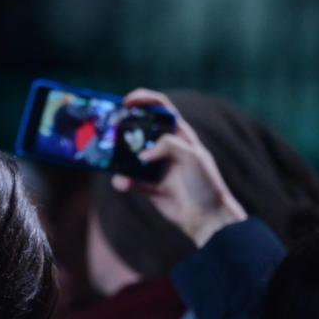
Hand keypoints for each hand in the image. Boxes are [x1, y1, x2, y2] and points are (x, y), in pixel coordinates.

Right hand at [112, 89, 246, 246]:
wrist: (208, 218)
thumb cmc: (206, 184)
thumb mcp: (193, 158)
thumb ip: (169, 146)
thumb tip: (142, 154)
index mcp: (180, 135)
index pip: (161, 108)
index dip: (144, 100)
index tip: (127, 102)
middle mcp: (167, 148)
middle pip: (141, 129)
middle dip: (124, 127)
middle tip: (111, 128)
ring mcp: (157, 167)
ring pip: (131, 155)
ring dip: (119, 156)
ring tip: (111, 157)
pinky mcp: (149, 186)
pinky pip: (130, 179)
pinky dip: (122, 180)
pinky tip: (121, 182)